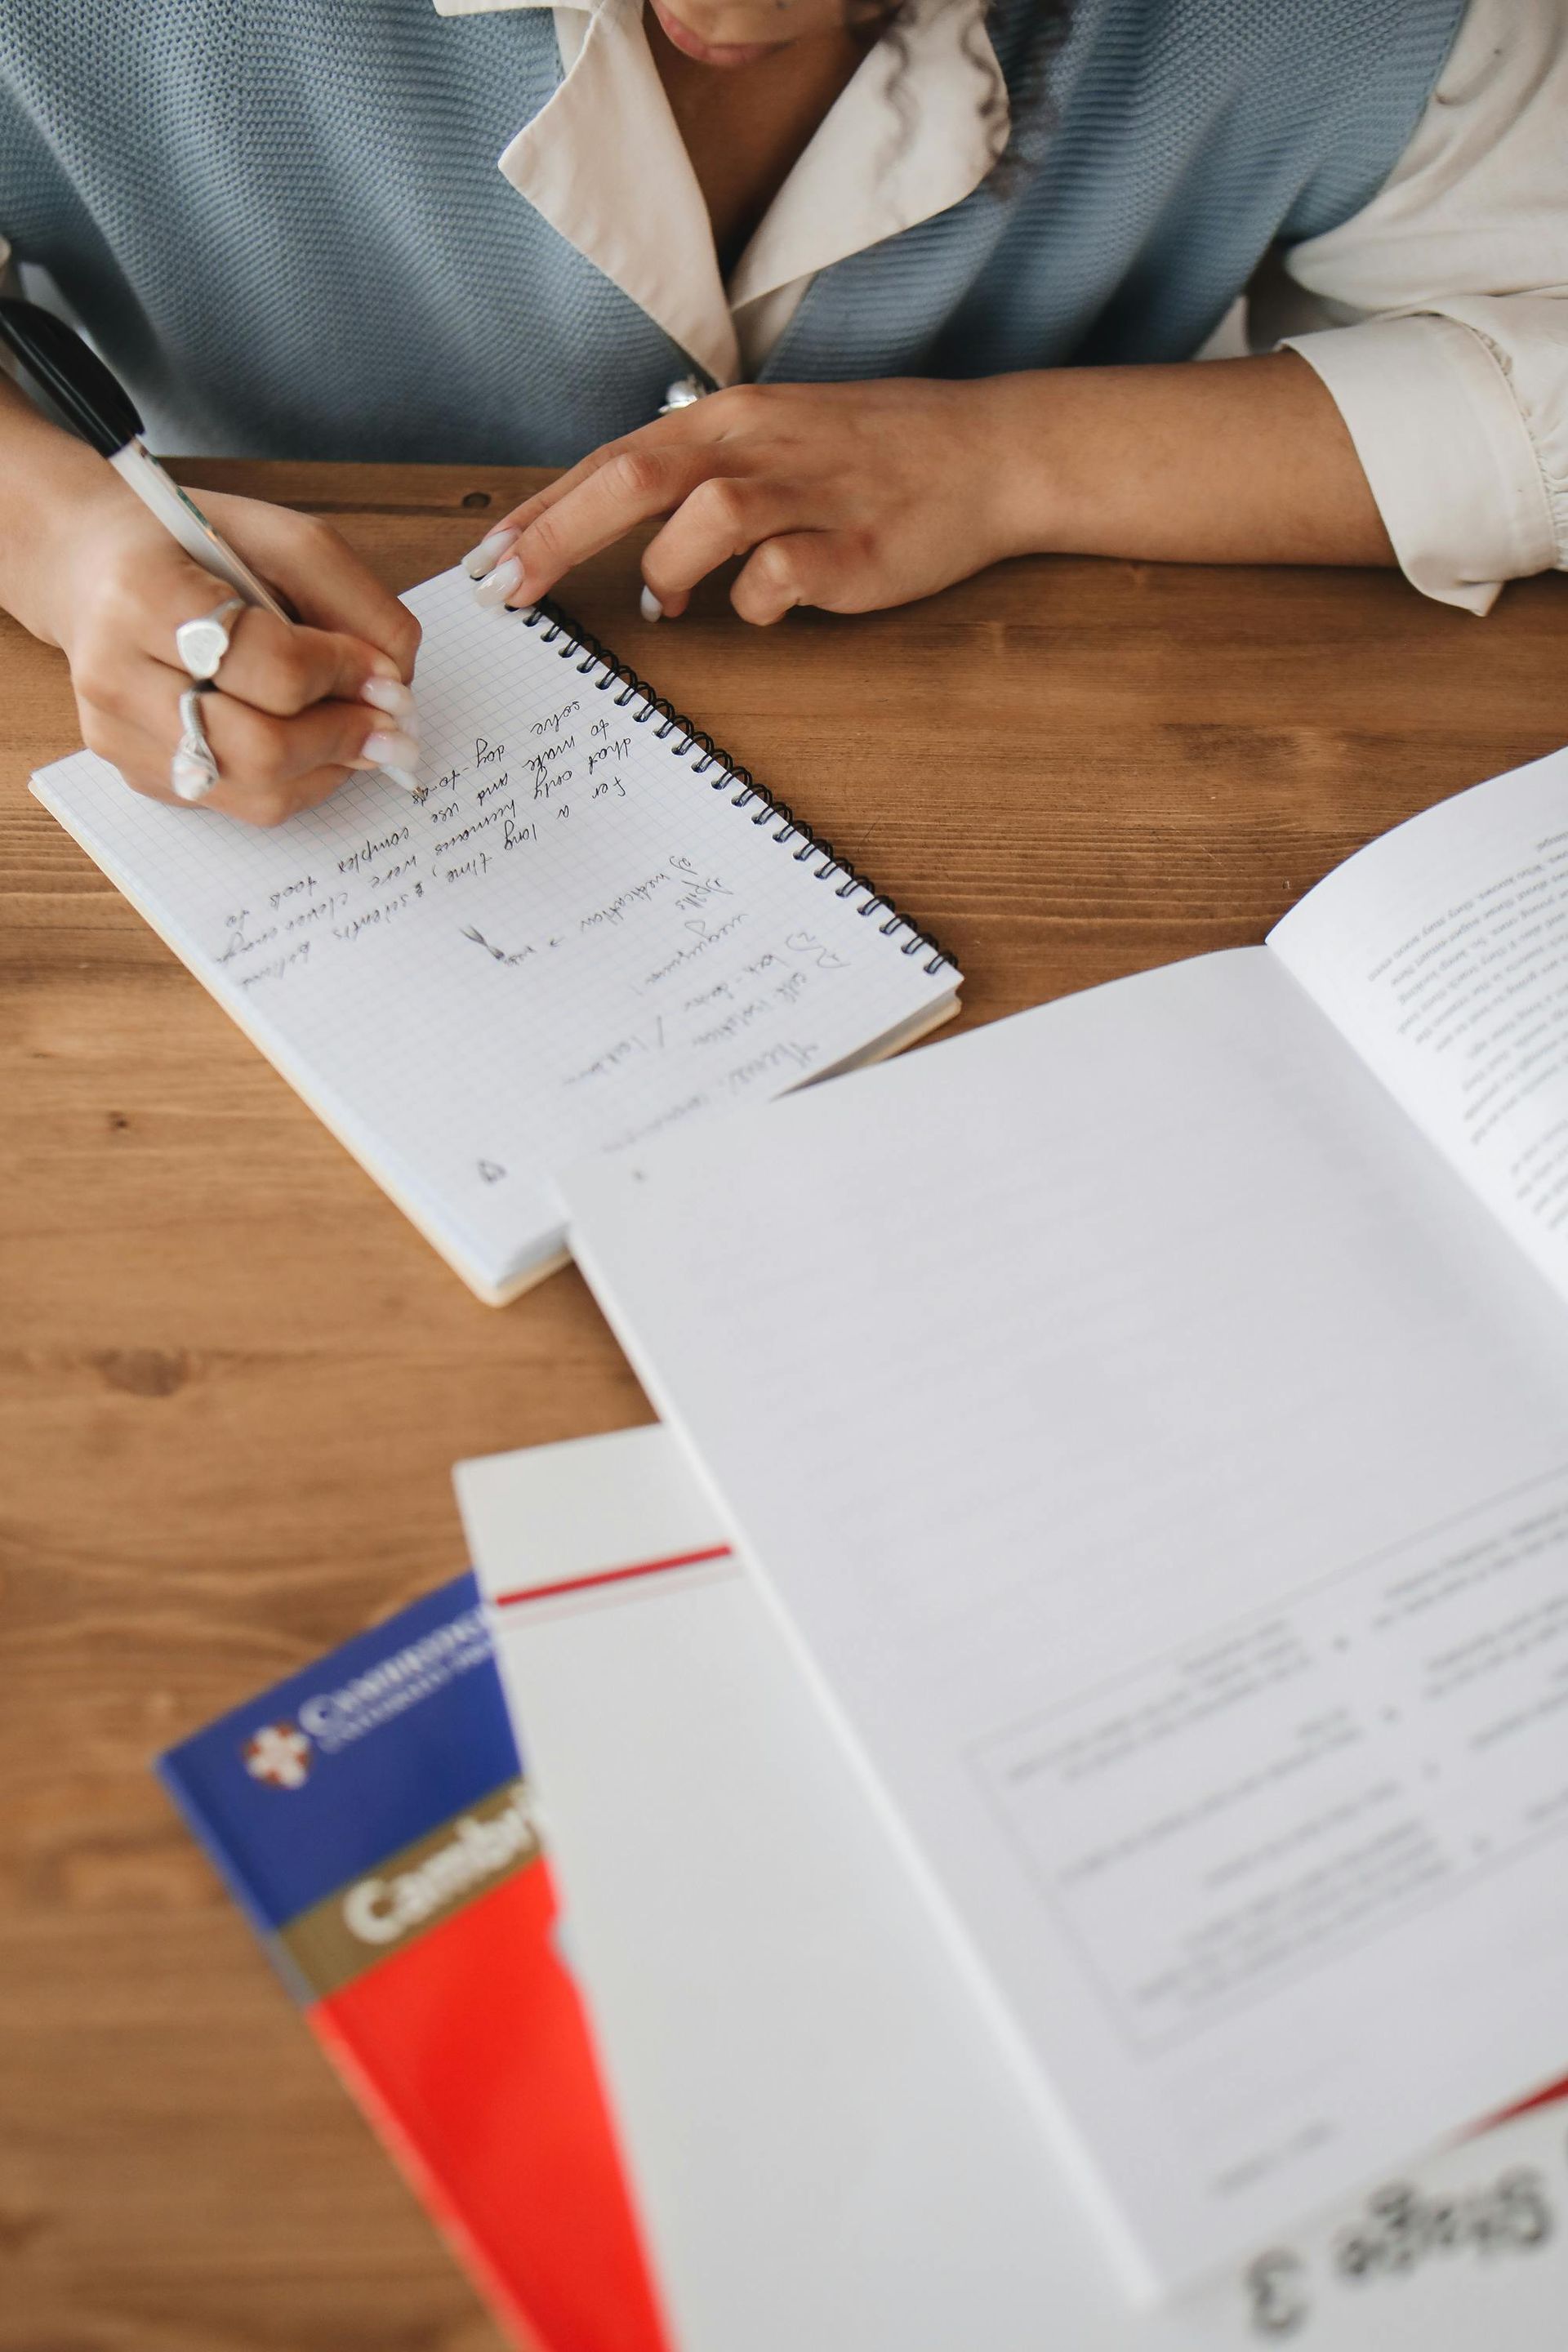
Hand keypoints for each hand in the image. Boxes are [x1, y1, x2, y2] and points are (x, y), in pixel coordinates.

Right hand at [41, 482, 421, 826]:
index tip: (388, 675)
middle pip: (261, 748)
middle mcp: (115, 674)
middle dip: (344, 738)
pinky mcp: (136, 772)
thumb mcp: (285, 539)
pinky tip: (315, 745)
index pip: (270, 666)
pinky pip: (239, 803)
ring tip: (363, 737)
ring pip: (254, 791)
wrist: (93, 567)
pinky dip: (297, 781)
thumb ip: (355, 603)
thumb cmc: (193, 546)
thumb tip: (397, 685)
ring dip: (329, 768)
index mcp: (143, 594)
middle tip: (392, 726)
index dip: (345, 676)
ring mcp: (119, 735)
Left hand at [466, 379, 1025, 625]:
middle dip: (559, 536)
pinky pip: (782, 576)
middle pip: (633, 477)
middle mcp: (759, 443)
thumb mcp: (772, 441)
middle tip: (509, 591)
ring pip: (705, 514)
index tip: (487, 560)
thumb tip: (617, 526)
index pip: (611, 459)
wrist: (988, 453)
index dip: (543, 511)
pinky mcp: (855, 545)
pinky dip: (756, 603)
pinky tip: (763, 610)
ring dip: (667, 568)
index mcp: (729, 419)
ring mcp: (809, 492)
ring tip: (666, 606)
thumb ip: (695, 476)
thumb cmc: (872, 457)